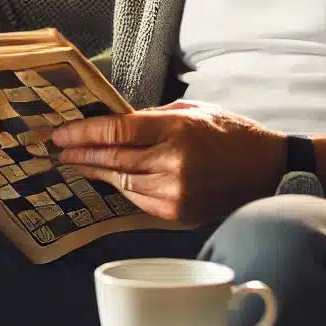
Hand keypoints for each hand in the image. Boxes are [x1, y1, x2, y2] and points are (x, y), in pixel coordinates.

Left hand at [52, 101, 285, 224]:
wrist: (268, 171)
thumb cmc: (232, 135)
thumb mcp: (194, 111)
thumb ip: (154, 117)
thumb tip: (116, 122)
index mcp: (177, 130)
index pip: (118, 131)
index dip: (84, 132)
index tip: (61, 132)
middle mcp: (174, 162)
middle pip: (113, 158)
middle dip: (80, 153)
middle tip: (57, 148)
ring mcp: (175, 191)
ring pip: (122, 181)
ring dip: (96, 171)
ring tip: (74, 162)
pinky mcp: (178, 213)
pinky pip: (138, 199)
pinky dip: (122, 187)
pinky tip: (108, 177)